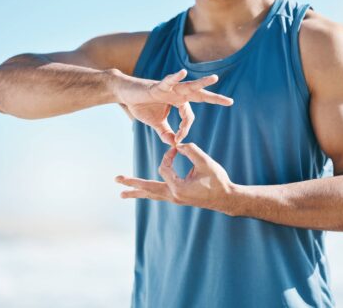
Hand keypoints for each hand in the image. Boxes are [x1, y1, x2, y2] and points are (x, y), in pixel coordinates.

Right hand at [114, 69, 232, 144]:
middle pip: (199, 95)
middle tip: (230, 101)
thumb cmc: (140, 105)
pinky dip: (175, 77)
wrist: (125, 94)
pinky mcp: (158, 85)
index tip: (178, 139)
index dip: (185, 129)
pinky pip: (168, 81)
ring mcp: (169, 88)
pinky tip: (183, 72)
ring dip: (202, 83)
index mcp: (178, 102)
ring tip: (215, 78)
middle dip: (214, 98)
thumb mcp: (156, 123)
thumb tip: (173, 144)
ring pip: (189, 86)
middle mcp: (177, 94)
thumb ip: (165, 132)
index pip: (188, 116)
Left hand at [115, 143, 235, 215]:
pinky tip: (143, 192)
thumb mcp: (206, 163)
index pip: (164, 167)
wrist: (226, 198)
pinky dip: (149, 192)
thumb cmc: (218, 181)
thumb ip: (192, 151)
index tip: (176, 149)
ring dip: (137, 192)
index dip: (168, 155)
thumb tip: (179, 144)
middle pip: (147, 189)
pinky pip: (158, 195)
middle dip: (132, 184)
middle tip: (116, 179)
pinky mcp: (178, 198)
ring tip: (122, 194)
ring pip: (151, 195)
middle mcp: (173, 196)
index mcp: (178, 188)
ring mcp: (175, 199)